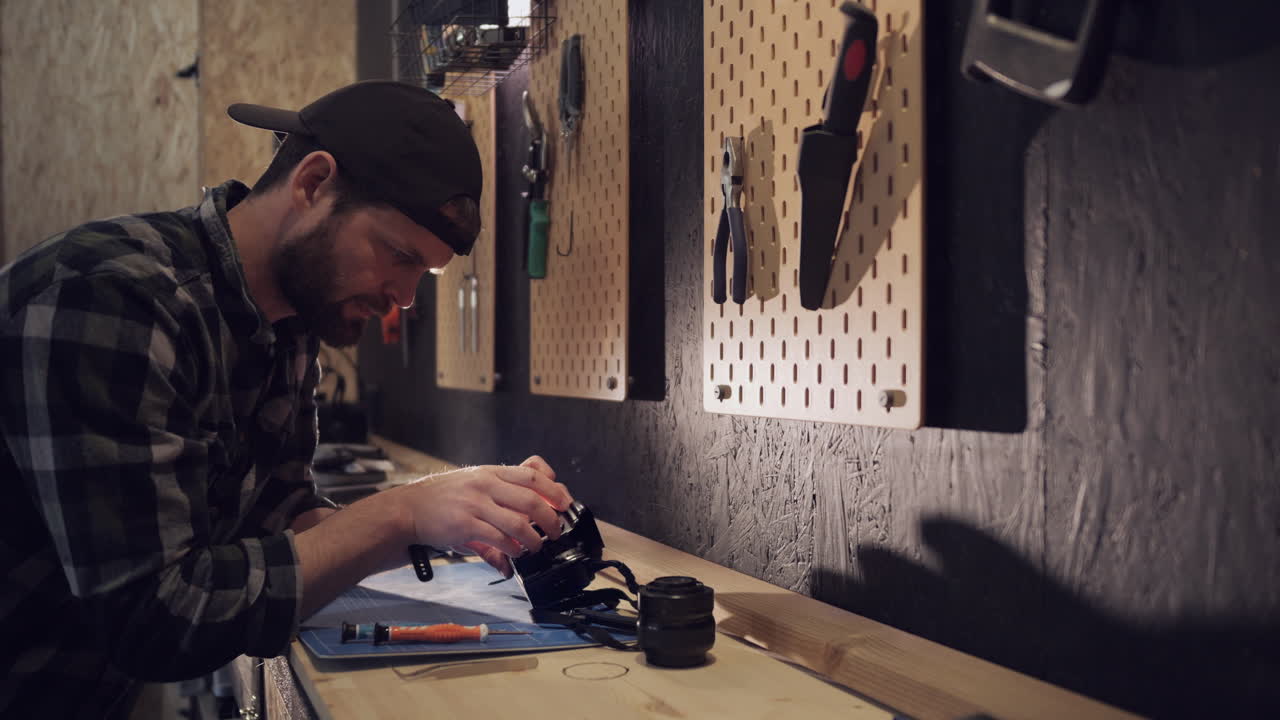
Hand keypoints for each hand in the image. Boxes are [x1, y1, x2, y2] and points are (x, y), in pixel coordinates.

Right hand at [402, 455, 571, 576]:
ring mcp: (475, 503)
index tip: (564, 502)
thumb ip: (499, 507)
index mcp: (491, 472)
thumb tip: (521, 526)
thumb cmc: (441, 500)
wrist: (408, 509)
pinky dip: (513, 548)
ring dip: (534, 538)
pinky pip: (499, 537)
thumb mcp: (473, 491)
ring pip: (519, 521)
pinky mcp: (465, 524)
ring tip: (537, 546)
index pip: (532, 473)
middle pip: (532, 498)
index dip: (554, 488)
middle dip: (551, 517)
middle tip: (556, 530)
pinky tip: (515, 553)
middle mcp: (485, 484)